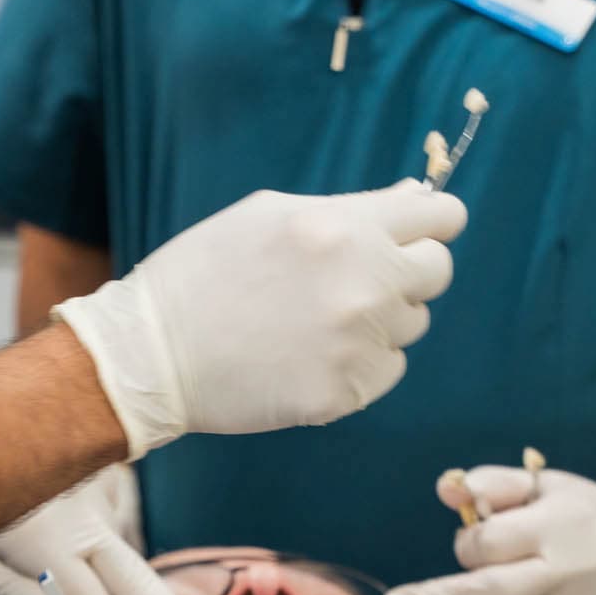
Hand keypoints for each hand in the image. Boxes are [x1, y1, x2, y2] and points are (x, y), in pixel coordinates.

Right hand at [53, 181, 467, 459]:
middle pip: (437, 272)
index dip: (435, 223)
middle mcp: (363, 283)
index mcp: (344, 228)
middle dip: (410, 270)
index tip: (422, 233)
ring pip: (412, 325)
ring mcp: (357, 343)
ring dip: (381, 320)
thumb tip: (419, 201)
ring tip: (318, 319)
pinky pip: (387, 370)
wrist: (154, 354)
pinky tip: (312, 355)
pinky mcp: (345, 392)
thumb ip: (353, 208)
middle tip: (362, 280)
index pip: (441, 218)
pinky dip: (361, 363)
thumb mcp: (271, 215)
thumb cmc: (205, 273)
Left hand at [380, 466, 595, 594]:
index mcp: (561, 522)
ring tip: (532, 589)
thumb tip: (446, 488)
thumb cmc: (582, 519)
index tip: (482, 542)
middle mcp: (578, 568)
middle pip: (488, 594)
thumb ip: (493, 485)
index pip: (485, 544)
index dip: (472, 545)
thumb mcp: (545, 488)